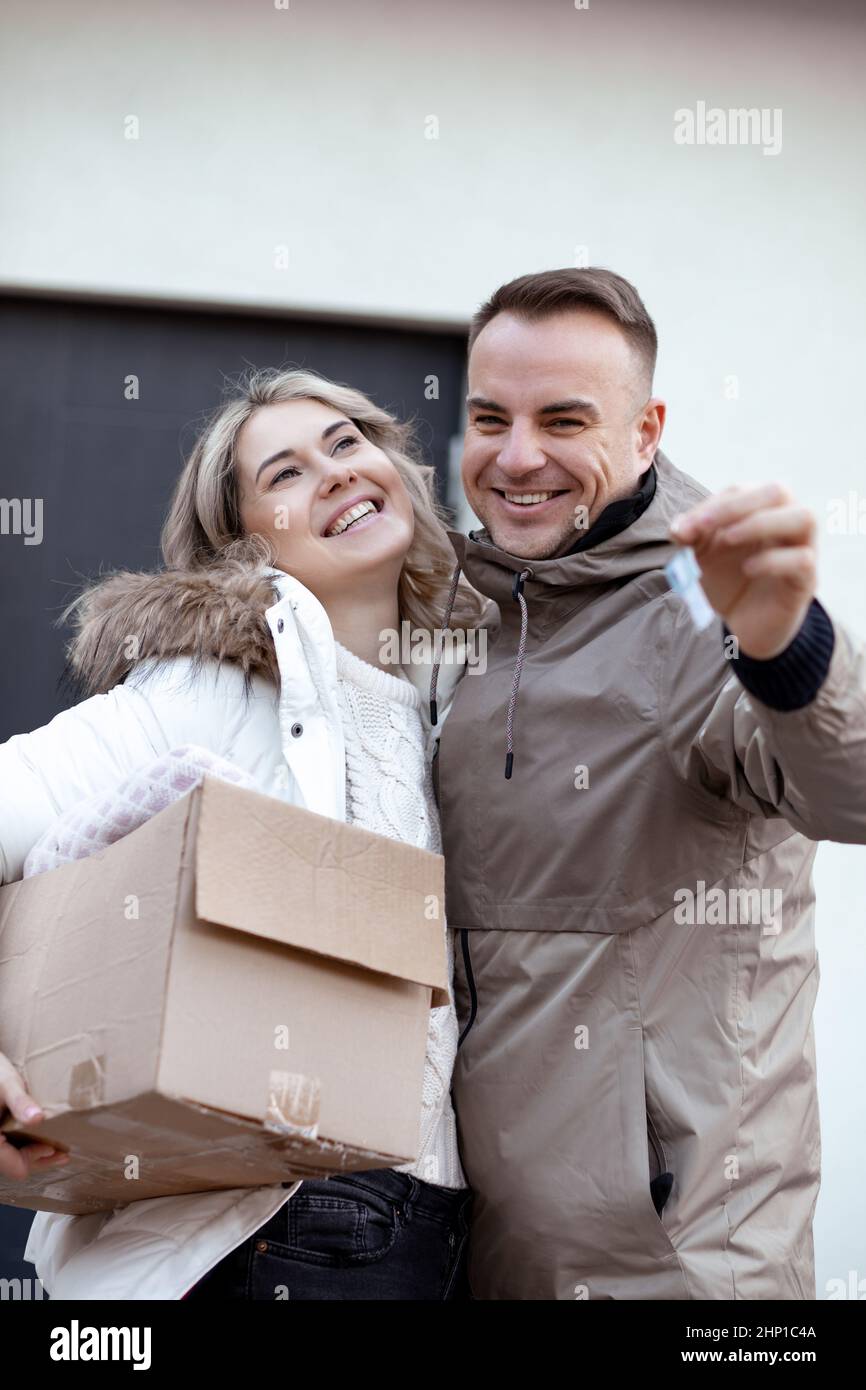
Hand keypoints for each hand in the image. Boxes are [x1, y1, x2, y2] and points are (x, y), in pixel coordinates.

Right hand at [0, 1053, 69, 1180]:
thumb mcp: (7, 1084)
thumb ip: (19, 1102)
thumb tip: (37, 1118)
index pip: (13, 1165)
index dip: (34, 1158)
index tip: (53, 1147)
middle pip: (13, 1166)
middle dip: (38, 1160)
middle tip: (64, 1155)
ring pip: (11, 1159)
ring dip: (33, 1156)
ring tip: (58, 1151)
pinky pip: (9, 1149)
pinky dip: (24, 1148)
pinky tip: (41, 1140)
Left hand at [670, 483, 816, 658]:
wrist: (743, 625)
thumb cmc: (726, 581)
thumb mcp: (700, 556)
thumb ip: (690, 538)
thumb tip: (679, 528)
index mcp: (760, 511)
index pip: (742, 491)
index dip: (713, 505)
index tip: (686, 528)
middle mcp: (786, 524)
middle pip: (778, 491)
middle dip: (737, 505)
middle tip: (705, 526)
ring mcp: (802, 549)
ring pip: (803, 518)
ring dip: (761, 523)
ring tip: (729, 539)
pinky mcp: (806, 580)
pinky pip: (803, 560)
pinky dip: (772, 561)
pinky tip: (748, 569)